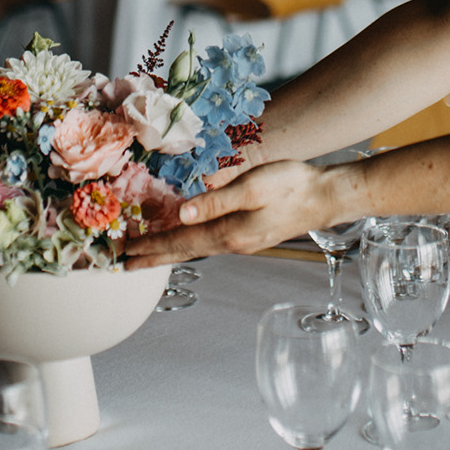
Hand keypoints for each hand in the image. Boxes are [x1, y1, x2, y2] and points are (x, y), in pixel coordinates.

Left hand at [124, 160, 332, 269]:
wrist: (325, 197)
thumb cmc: (290, 186)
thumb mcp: (251, 187)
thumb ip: (216, 200)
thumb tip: (181, 214)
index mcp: (229, 232)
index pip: (180, 242)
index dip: (151, 246)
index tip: (125, 253)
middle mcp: (232, 243)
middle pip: (184, 252)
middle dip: (153, 256)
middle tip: (124, 263)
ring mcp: (242, 242)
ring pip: (195, 248)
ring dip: (169, 250)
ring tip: (147, 252)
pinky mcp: (249, 234)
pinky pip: (208, 242)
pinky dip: (188, 243)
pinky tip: (185, 237)